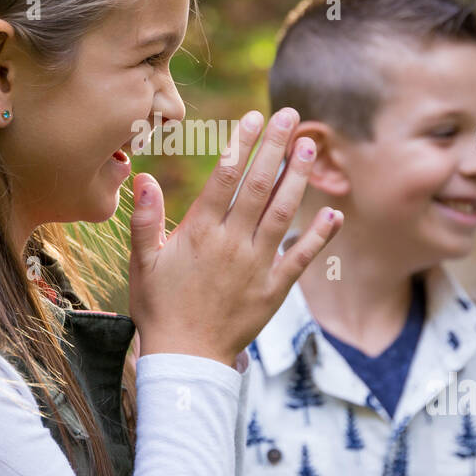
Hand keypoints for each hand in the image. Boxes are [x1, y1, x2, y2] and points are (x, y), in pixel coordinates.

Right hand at [128, 107, 342, 366]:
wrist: (185, 359)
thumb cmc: (159, 308)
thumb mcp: (142, 263)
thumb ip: (144, 218)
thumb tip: (142, 176)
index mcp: (199, 233)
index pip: (224, 178)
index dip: (240, 144)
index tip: (253, 116)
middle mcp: (232, 244)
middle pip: (257, 187)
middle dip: (275, 148)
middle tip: (291, 116)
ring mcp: (256, 266)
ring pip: (282, 214)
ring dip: (297, 179)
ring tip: (311, 147)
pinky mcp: (274, 289)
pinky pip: (300, 258)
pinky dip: (318, 236)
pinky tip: (333, 213)